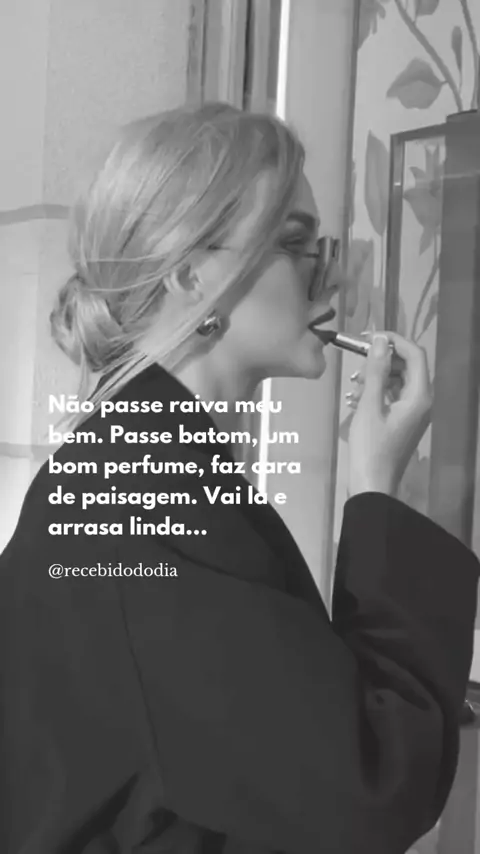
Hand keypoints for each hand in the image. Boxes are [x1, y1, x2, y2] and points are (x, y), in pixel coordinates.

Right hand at [346, 331, 431, 497]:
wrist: (372, 486)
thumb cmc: (370, 447)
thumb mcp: (370, 405)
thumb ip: (376, 371)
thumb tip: (379, 340)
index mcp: (419, 396)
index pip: (415, 355)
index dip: (394, 341)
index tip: (369, 338)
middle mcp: (422, 401)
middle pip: (407, 366)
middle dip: (382, 360)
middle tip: (357, 360)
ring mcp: (414, 413)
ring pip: (398, 381)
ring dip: (377, 377)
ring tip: (353, 385)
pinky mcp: (403, 422)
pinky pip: (393, 397)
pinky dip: (377, 392)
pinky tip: (356, 399)